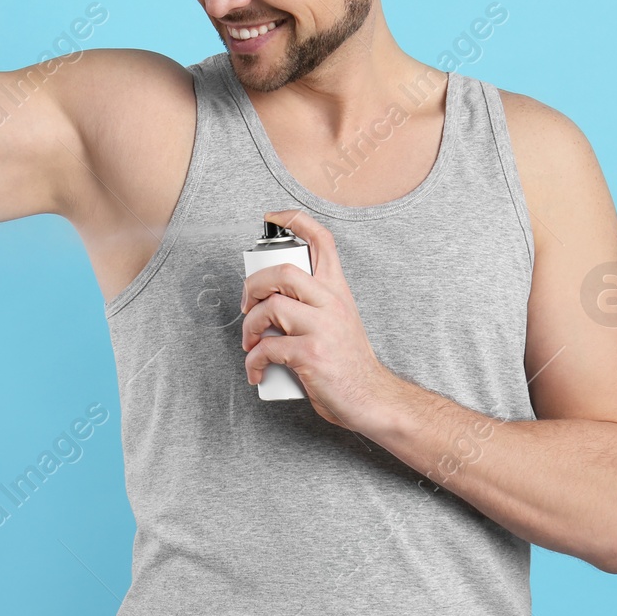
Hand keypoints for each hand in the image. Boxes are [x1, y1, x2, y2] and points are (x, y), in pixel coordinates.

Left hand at [240, 209, 394, 430]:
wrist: (372, 399)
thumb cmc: (348, 362)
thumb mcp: (338, 320)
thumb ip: (311, 304)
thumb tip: (268, 300)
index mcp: (337, 290)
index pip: (323, 241)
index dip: (296, 220)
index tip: (272, 216)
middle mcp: (331, 303)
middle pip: (283, 270)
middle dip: (253, 283)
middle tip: (245, 302)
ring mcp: (322, 328)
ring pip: (271, 307)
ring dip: (248, 326)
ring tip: (249, 343)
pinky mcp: (311, 354)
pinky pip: (267, 347)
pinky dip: (253, 361)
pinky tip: (256, 371)